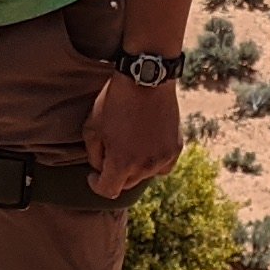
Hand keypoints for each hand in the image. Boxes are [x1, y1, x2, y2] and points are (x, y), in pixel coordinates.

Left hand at [84, 72, 184, 198]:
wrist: (146, 78)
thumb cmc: (115, 100)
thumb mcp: (92, 127)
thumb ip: (95, 155)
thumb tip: (101, 168)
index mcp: (122, 162)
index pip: (108, 191)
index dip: (96, 185)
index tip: (93, 175)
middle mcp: (144, 166)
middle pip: (127, 184)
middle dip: (115, 174)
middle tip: (110, 155)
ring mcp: (163, 158)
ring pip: (145, 175)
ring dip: (134, 168)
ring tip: (129, 147)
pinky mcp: (176, 148)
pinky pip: (163, 166)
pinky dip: (154, 163)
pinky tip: (147, 149)